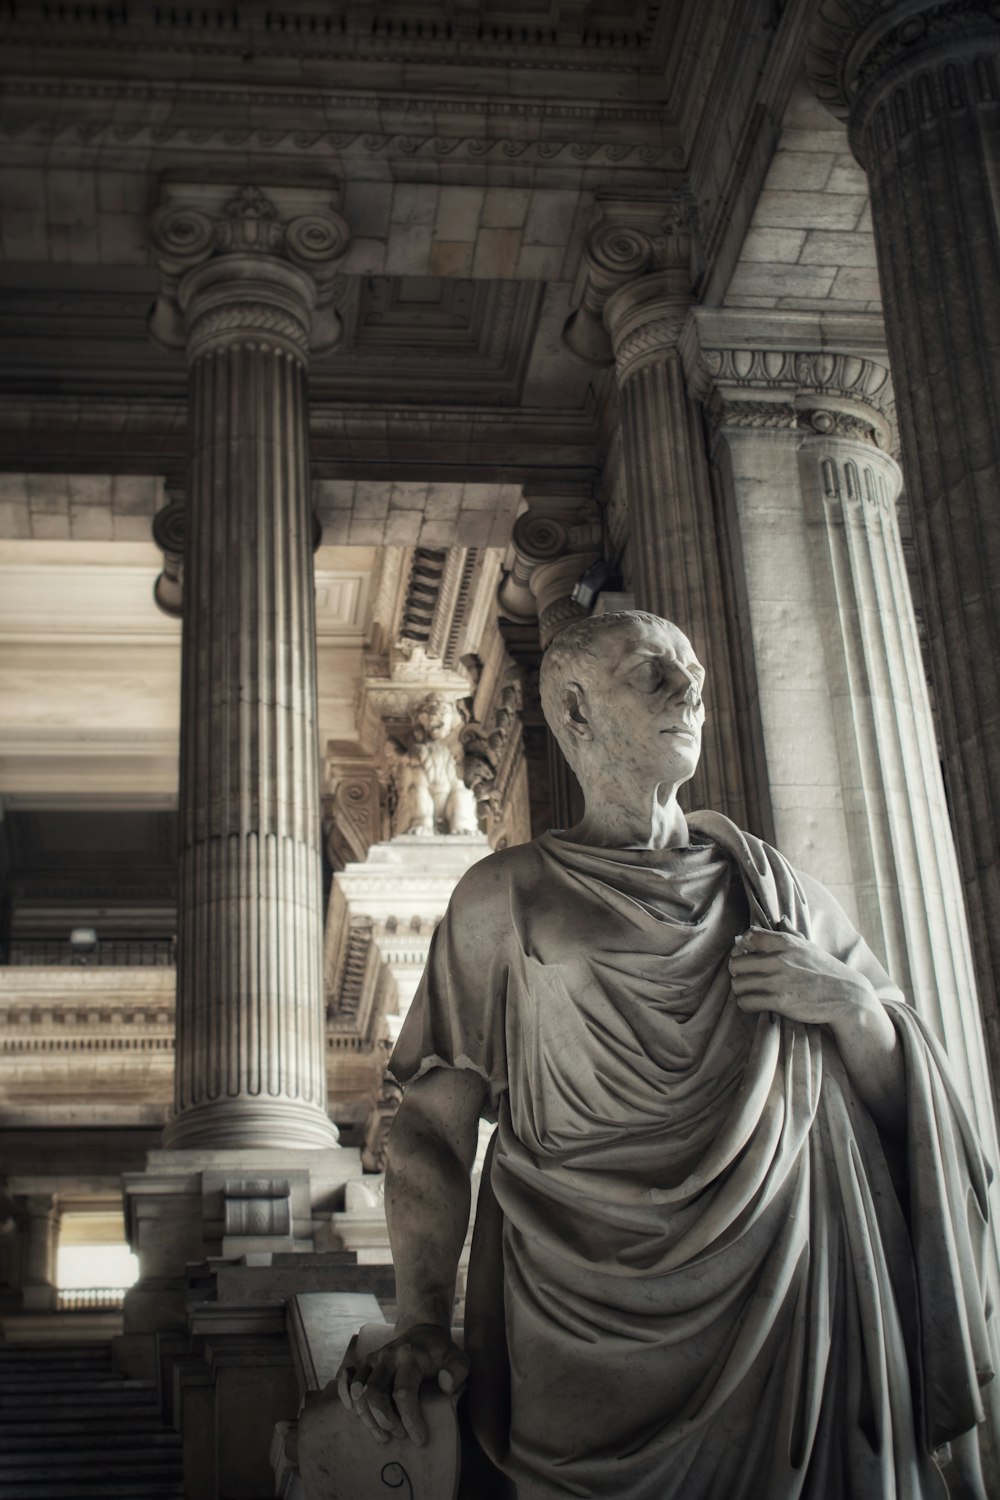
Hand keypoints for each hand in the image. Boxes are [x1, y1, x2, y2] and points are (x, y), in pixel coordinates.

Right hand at [335, 1323, 468, 1446]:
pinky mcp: (364, 1362)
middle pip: (375, 1393)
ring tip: (382, 1435)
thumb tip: (445, 1385)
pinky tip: (357, 1414)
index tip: (419, 1440)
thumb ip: (458, 1370)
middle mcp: (388, 1356)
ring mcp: (374, 1358)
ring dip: (367, 1417)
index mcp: (410, 1356)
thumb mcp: (457, 1358)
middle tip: (398, 1435)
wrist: (422, 1330)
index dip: (410, 1420)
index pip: (404, 1392)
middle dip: (385, 1420)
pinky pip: (347, 1381)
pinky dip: (347, 1399)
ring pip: (358, 1390)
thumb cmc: (440, 1352)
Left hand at [728, 925, 879, 1035]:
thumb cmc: (826, 970)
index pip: (749, 937)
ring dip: (740, 989)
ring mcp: (779, 981)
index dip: (740, 947)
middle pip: (737, 963)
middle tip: (742, 976)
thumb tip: (780, 920)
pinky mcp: (780, 1002)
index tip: (743, 955)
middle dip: (736, 971)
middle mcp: (780, 959)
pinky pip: (747, 1002)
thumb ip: (790, 934)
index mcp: (786, 942)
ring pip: (739, 984)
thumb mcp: (809, 946)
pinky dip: (746, 1004)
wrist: (847, 996)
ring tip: (747, 991)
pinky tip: (753, 1003)